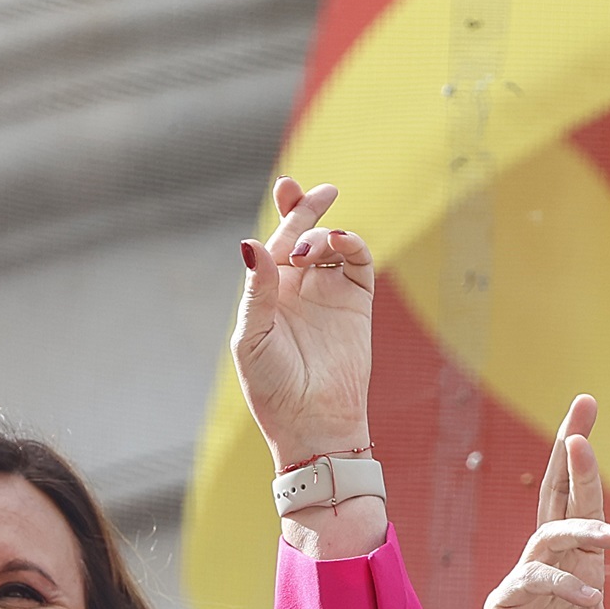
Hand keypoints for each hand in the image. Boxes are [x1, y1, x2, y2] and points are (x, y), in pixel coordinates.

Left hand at [231, 177, 373, 469]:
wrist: (313, 422)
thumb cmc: (273, 388)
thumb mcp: (252, 337)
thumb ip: (257, 290)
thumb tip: (250, 243)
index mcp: (270, 294)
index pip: (275, 244)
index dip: (284, 213)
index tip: (288, 186)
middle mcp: (300, 289)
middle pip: (305, 235)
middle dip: (308, 209)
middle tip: (319, 191)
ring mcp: (330, 295)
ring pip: (332, 245)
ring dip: (322, 235)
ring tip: (309, 250)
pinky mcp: (358, 305)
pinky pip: (358, 263)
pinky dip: (352, 245)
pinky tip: (337, 244)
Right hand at [459, 397, 609, 608]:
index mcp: (577, 565)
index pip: (578, 500)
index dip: (583, 459)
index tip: (592, 414)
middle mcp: (550, 565)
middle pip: (554, 495)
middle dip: (566, 453)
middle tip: (580, 411)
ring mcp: (525, 583)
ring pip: (547, 534)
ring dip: (579, 527)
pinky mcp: (507, 607)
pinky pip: (534, 582)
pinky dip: (562, 584)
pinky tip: (588, 597)